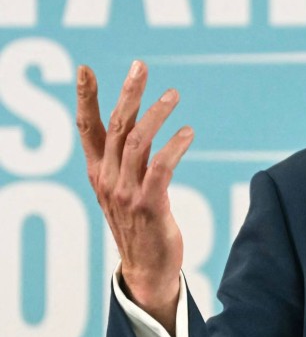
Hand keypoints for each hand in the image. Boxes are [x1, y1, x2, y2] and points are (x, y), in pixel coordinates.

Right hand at [77, 60, 193, 333]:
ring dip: (156, 115)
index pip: (87, 128)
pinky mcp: (149, 206)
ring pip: (137, 143)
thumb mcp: (124, 188)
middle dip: (127, 94)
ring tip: (173, 96)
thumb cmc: (139, 224)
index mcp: (98, 173)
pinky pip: (160, 168)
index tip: (85, 69)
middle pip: (115, 127)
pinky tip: (188, 132)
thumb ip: (126, 158)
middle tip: (141, 67)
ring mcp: (126, 193)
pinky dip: (174, 147)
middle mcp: (107, 179)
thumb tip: (135, 125)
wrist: (147, 269)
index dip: (86, 98)